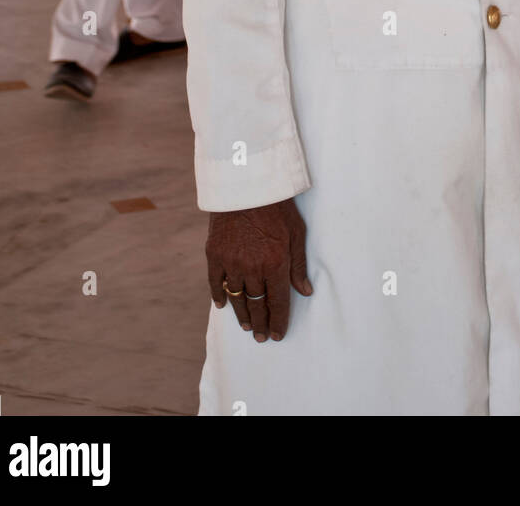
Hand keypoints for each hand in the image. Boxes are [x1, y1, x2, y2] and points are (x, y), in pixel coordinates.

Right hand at [206, 198, 311, 342]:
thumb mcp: (297, 232)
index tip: (278, 335)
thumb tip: (305, 292)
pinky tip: (223, 305)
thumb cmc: (277, 205)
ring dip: (243, 314)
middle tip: (262, 337)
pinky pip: (215, 282)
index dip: (279, 321)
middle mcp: (253, 267)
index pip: (278, 302)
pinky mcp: (214, 253)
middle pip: (257, 304)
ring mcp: (231, 261)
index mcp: (276, 263)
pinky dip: (219, 295)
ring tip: (248, 326)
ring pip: (237, 297)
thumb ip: (299, 264)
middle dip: (262, 323)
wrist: (246, 182)